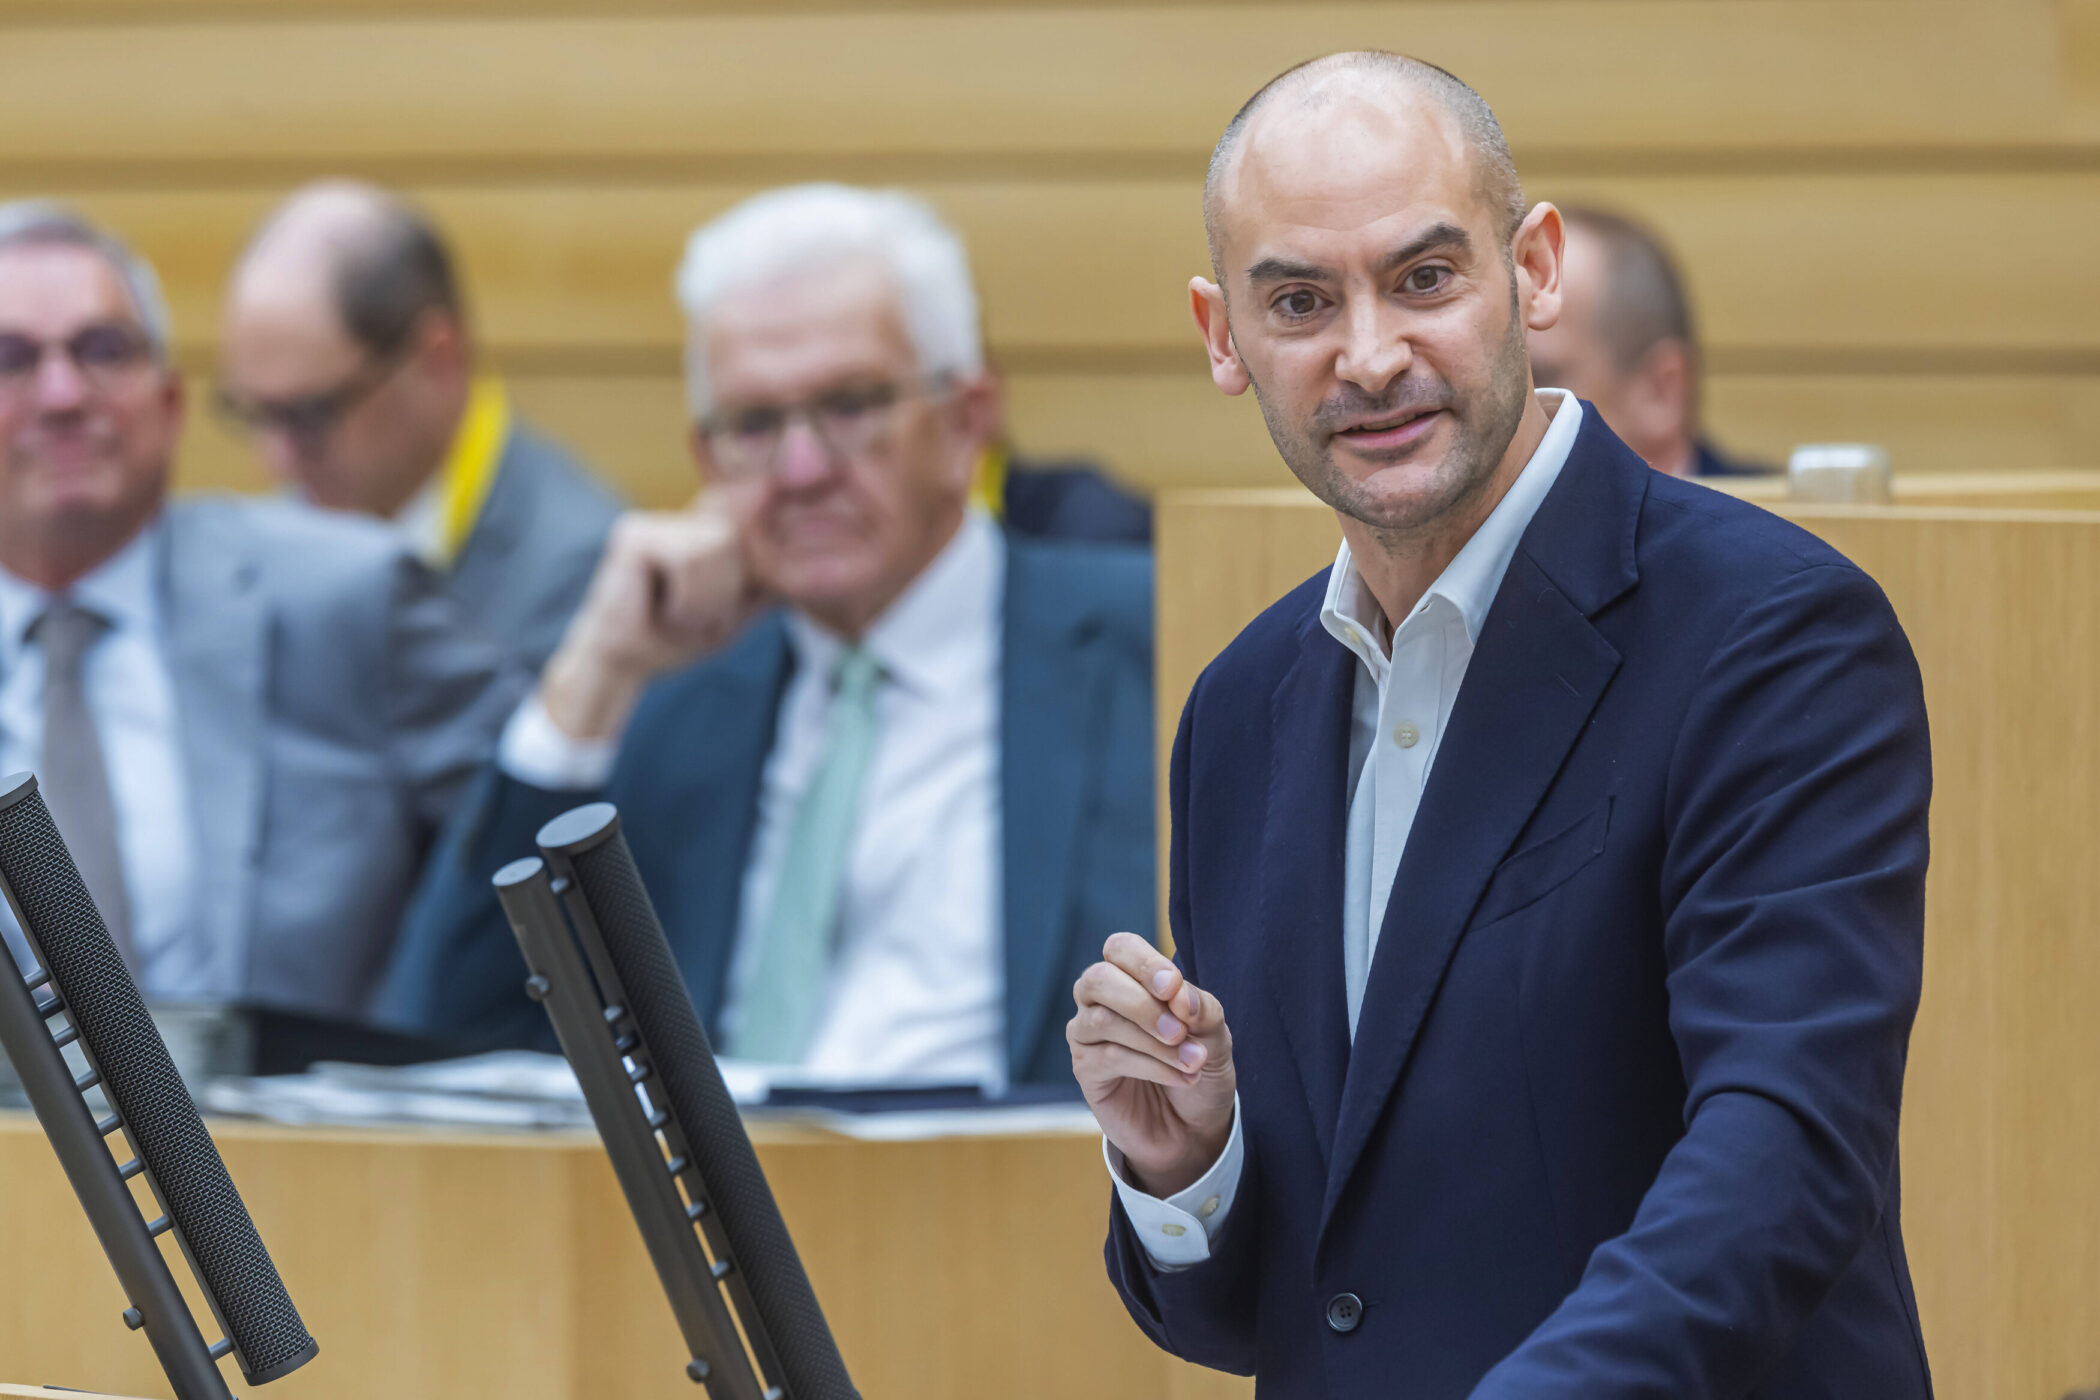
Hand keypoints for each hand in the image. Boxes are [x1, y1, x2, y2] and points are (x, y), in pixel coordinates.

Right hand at [537, 497, 763, 740]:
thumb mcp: (737, 611)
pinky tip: (665, 611)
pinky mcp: (635, 534)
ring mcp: (657, 519)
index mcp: (706, 529)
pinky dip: (688, 598)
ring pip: (719, 548)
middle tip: (695, 615)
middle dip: (729, 590)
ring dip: (708, 599)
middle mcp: (682, 516)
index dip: (756, 561)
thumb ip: (765, 582)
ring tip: (680, 614)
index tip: (737, 593)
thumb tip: (807, 559)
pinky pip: (689, 559)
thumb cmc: (676, 637)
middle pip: (742, 539)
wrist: (622, 664)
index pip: (754, 529)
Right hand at [1069, 931, 1235, 1197]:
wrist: (1195, 1125)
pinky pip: (1108, 1057)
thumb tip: (1177, 994)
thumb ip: (1199, 1006)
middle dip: (1142, 1002)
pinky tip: (1181, 1077)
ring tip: (1193, 1061)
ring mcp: (1087, 1034)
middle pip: (1098, 979)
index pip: (1121, 948)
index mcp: (1130, 977)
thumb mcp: (1215, 1033)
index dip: (1145, 963)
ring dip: (1153, 1041)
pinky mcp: (1086, 1069)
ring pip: (1103, 1020)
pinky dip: (1151, 1066)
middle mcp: (1101, 999)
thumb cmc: (1200, 1065)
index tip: (1174, 987)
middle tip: (1180, 1030)